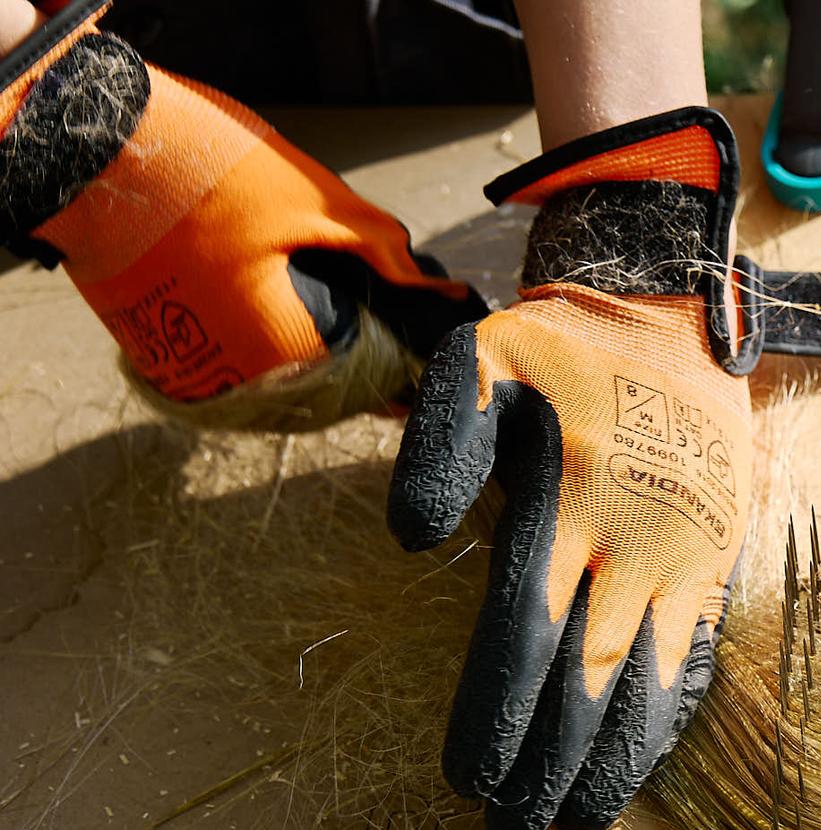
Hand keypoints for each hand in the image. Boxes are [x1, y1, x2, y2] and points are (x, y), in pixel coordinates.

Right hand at [0, 1, 482, 414]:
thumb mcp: (311, 202)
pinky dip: (260, 348)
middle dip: (360, 360)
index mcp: (280, 353)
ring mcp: (187, 372)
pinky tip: (280, 309)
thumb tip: (435, 290)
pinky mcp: (157, 354)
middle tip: (386, 324)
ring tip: (341, 314)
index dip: (402, 364)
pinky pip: (228, 368)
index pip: (367, 386)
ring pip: (275, 385)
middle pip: (322, 392)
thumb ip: (382, 253)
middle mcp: (231, 382)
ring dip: (311, 357)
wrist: (85, 148)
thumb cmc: (200, 169)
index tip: (422, 349)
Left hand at [390, 105, 820, 829]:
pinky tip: (636, 765)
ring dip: (612, 761)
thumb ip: (442, 443)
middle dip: (546, 762)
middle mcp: (633, 545)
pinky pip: (690, 658)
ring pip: (647, 682)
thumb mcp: (483, 359)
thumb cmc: (564, 349)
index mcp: (571, 503)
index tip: (469, 778)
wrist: (678, 317)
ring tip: (574, 823)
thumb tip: (411, 538)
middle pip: (586, 678)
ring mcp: (682, 562)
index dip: (499, 711)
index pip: (526, 631)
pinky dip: (663, 720)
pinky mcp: (713, 567)